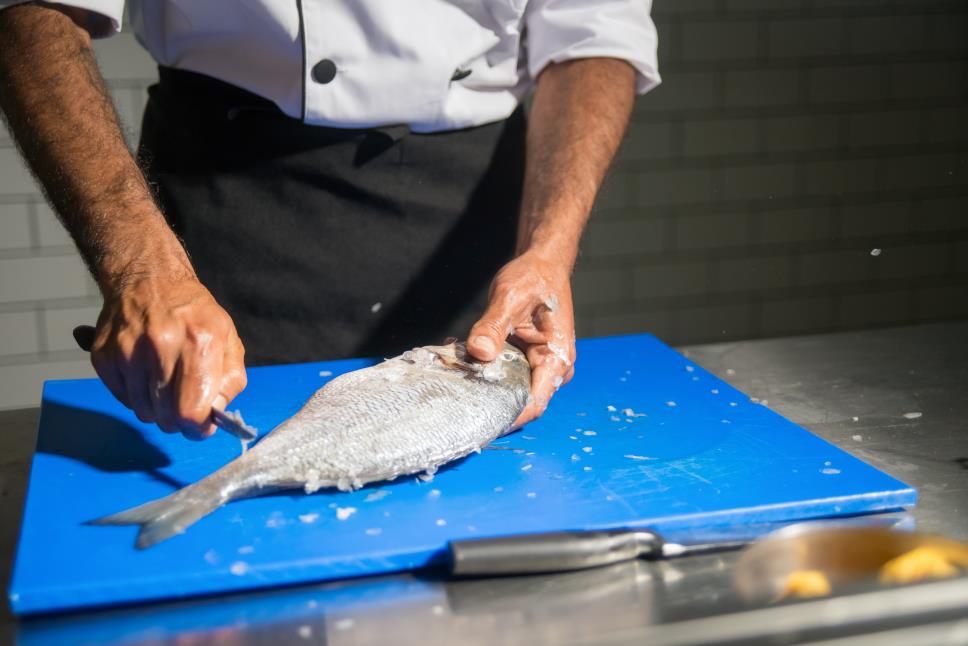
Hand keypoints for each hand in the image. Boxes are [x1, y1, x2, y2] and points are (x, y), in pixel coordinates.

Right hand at [90, 274, 246, 439]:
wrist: (150, 280)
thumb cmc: (194, 315)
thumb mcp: (228, 340)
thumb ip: (230, 381)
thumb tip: (215, 415)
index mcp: (199, 343)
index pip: (191, 411)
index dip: (198, 427)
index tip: (200, 425)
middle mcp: (161, 346)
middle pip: (166, 418)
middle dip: (179, 420)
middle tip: (184, 403)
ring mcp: (127, 351)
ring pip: (143, 412)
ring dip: (157, 408)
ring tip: (165, 382)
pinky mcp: (103, 356)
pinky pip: (123, 399)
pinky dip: (136, 395)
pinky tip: (146, 373)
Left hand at [467, 251, 575, 427]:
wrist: (541, 264)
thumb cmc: (534, 277)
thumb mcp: (509, 299)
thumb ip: (492, 326)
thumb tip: (478, 352)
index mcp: (556, 358)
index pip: (534, 403)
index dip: (509, 417)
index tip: (479, 422)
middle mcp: (550, 367)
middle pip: (518, 398)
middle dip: (486, 396)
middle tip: (454, 390)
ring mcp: (536, 364)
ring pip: (506, 385)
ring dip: (479, 378)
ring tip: (453, 363)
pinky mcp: (523, 358)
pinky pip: (501, 371)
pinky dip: (480, 364)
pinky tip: (459, 349)